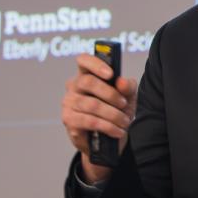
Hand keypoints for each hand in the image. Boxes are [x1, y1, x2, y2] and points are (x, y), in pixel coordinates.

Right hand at [61, 53, 136, 183]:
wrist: (111, 137)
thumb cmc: (117, 109)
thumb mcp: (128, 96)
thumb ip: (128, 86)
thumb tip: (122, 82)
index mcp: (87, 74)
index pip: (83, 60)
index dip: (95, 64)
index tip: (111, 74)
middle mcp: (74, 86)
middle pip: (88, 82)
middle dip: (110, 94)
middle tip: (124, 104)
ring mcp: (69, 103)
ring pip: (91, 104)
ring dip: (112, 114)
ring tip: (124, 121)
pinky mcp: (69, 120)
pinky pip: (89, 121)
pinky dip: (107, 126)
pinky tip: (117, 131)